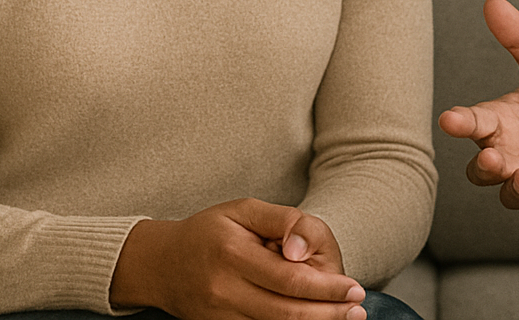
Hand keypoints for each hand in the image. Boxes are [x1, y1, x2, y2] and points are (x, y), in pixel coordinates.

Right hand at [109, 198, 366, 319]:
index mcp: (232, 253)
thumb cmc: (209, 232)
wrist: (160, 264)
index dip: (327, 288)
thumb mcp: (244, 209)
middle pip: (286, 312)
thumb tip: (302, 251)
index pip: (289, 279)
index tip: (355, 290)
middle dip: (328, 314)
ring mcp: (218, 316)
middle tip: (357, 311)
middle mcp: (223, 290)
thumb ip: (282, 220)